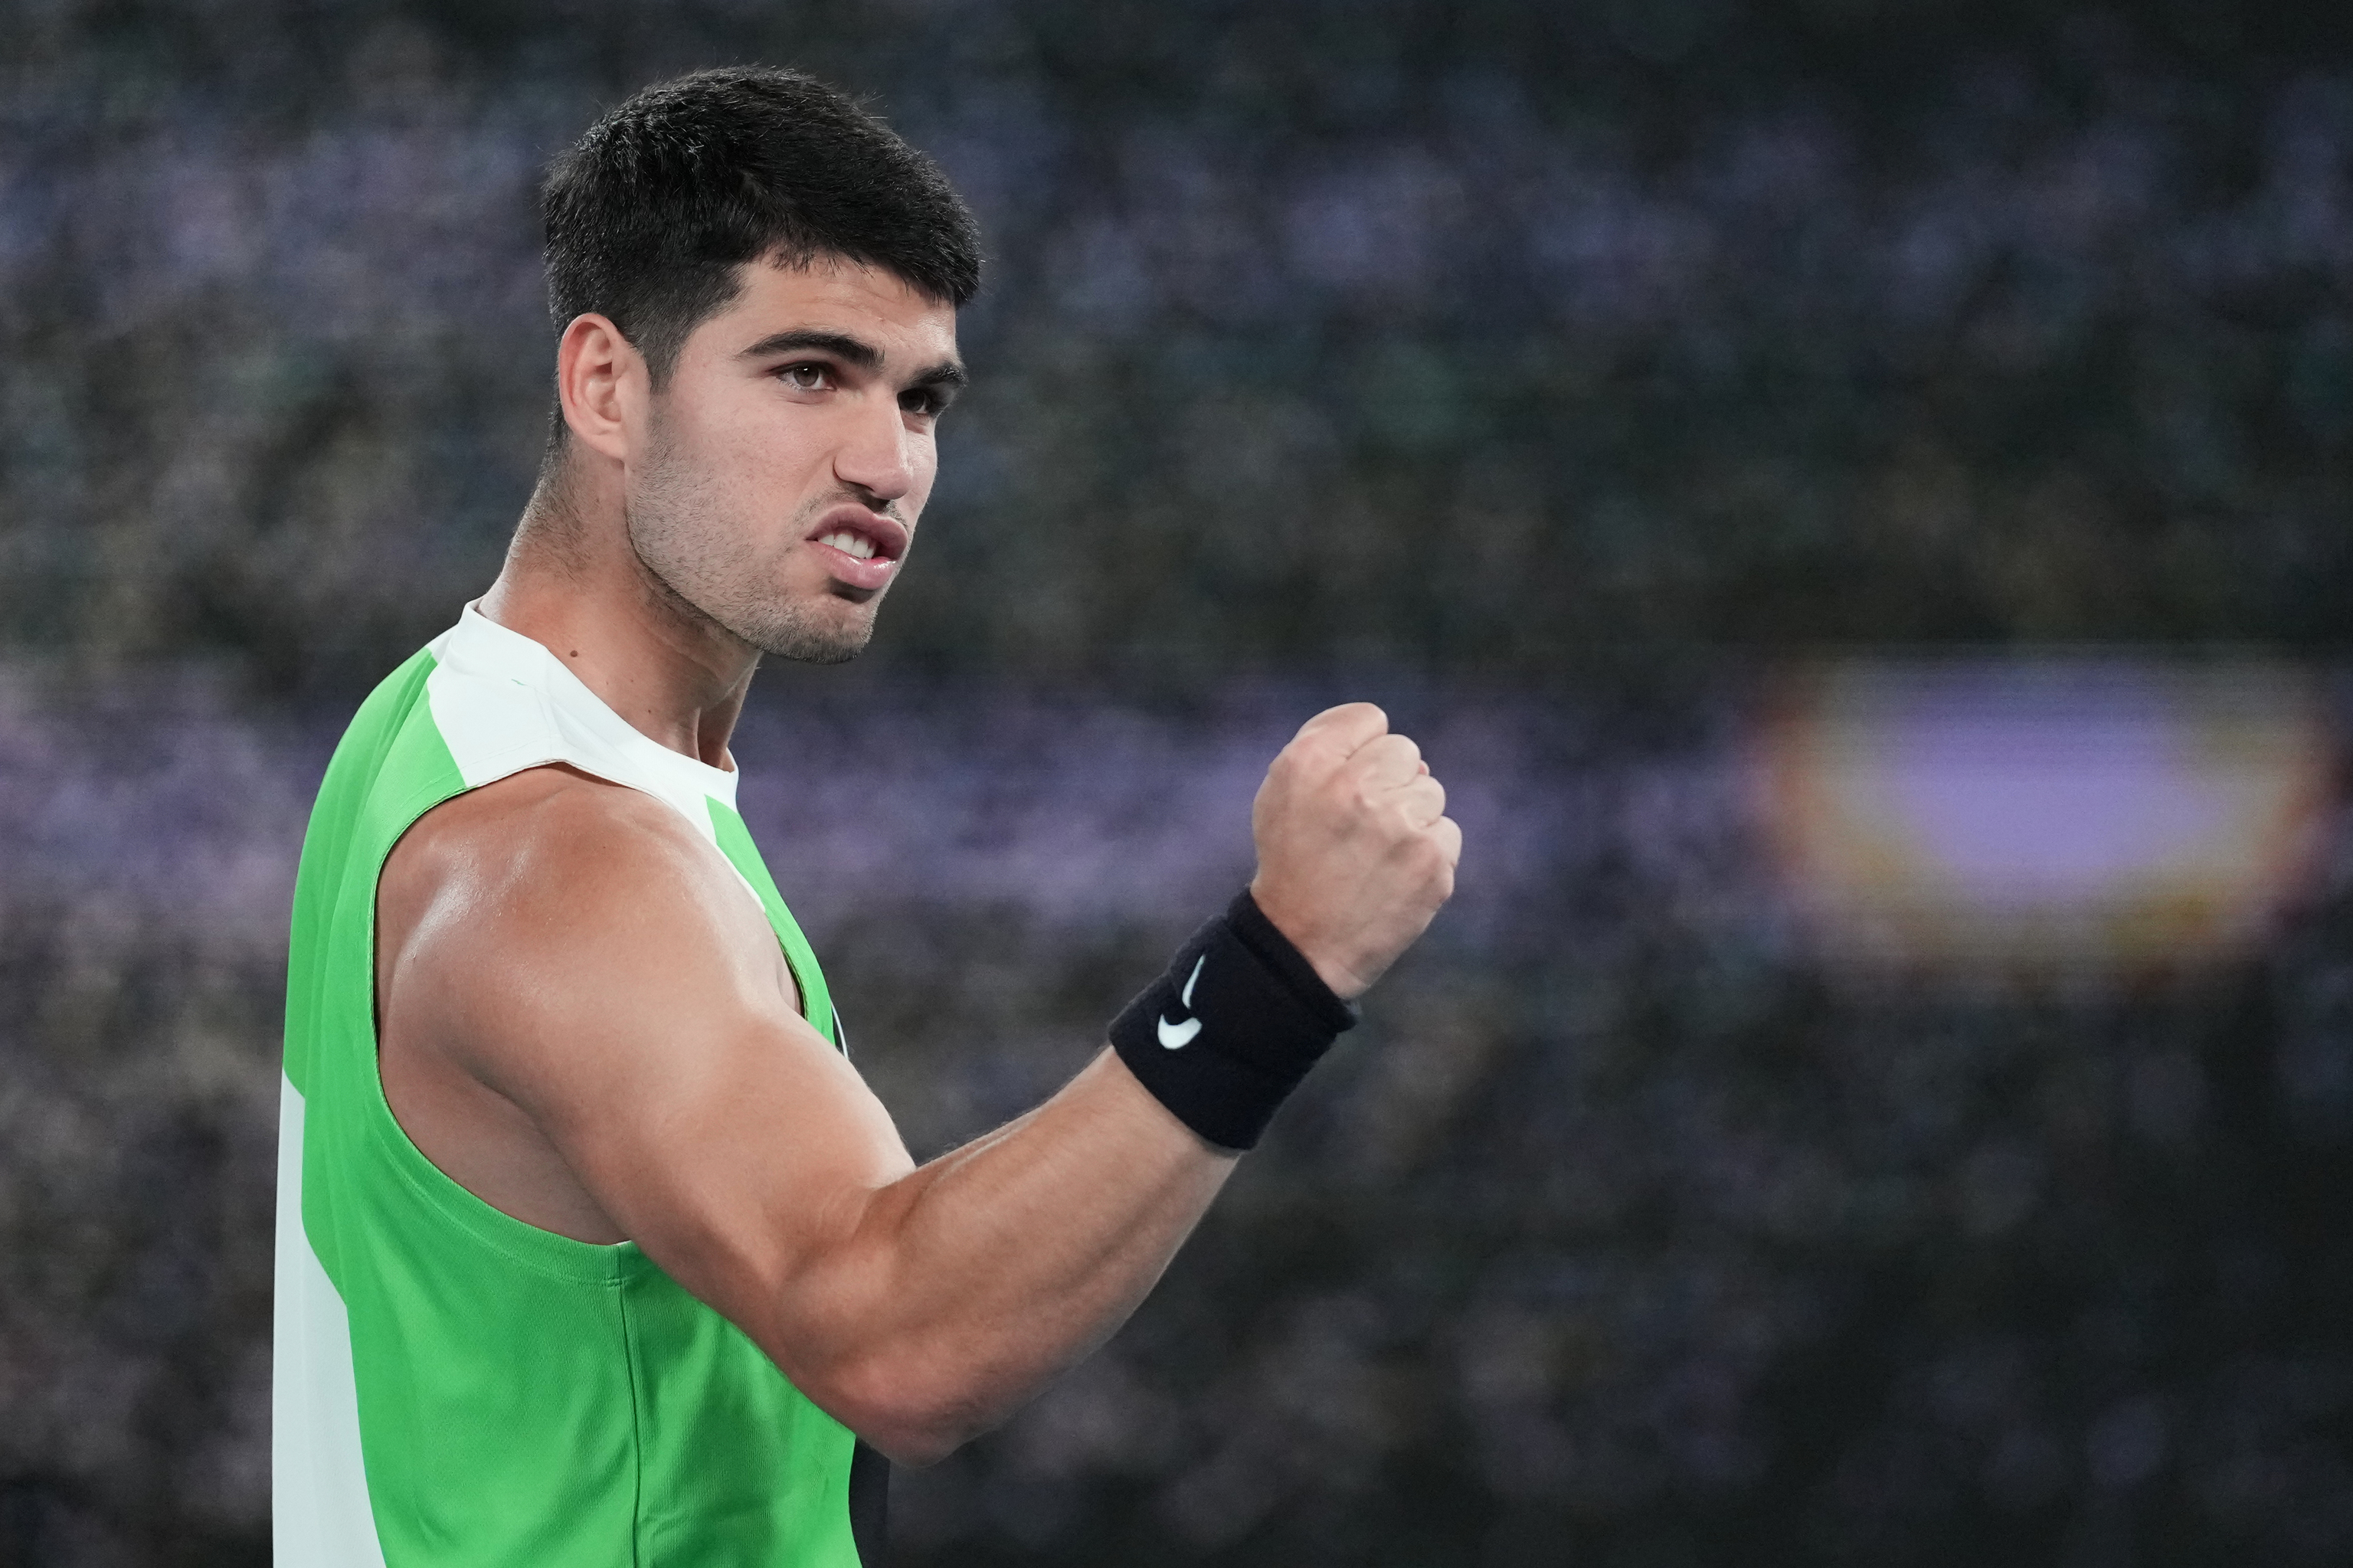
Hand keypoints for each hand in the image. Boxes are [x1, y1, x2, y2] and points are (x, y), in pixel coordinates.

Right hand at [1246, 703, 1460, 1000]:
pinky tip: (1394, 877)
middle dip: (1389, 783)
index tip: (1344, 787)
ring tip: (1374, 855)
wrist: (1302, 945)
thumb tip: (1410, 754)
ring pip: (1430, 792)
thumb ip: (1330, 743)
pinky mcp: (1432, 864)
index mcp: (1310, 763)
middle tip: (1359, 827)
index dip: (1359, 752)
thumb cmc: (1294, 859)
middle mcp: (1356, 788)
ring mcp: (1399, 827)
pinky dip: (1427, 854)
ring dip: (1411, 818)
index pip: (1369, 719)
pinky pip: (1447, 834)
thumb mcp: (1283, 790)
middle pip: (1405, 752)